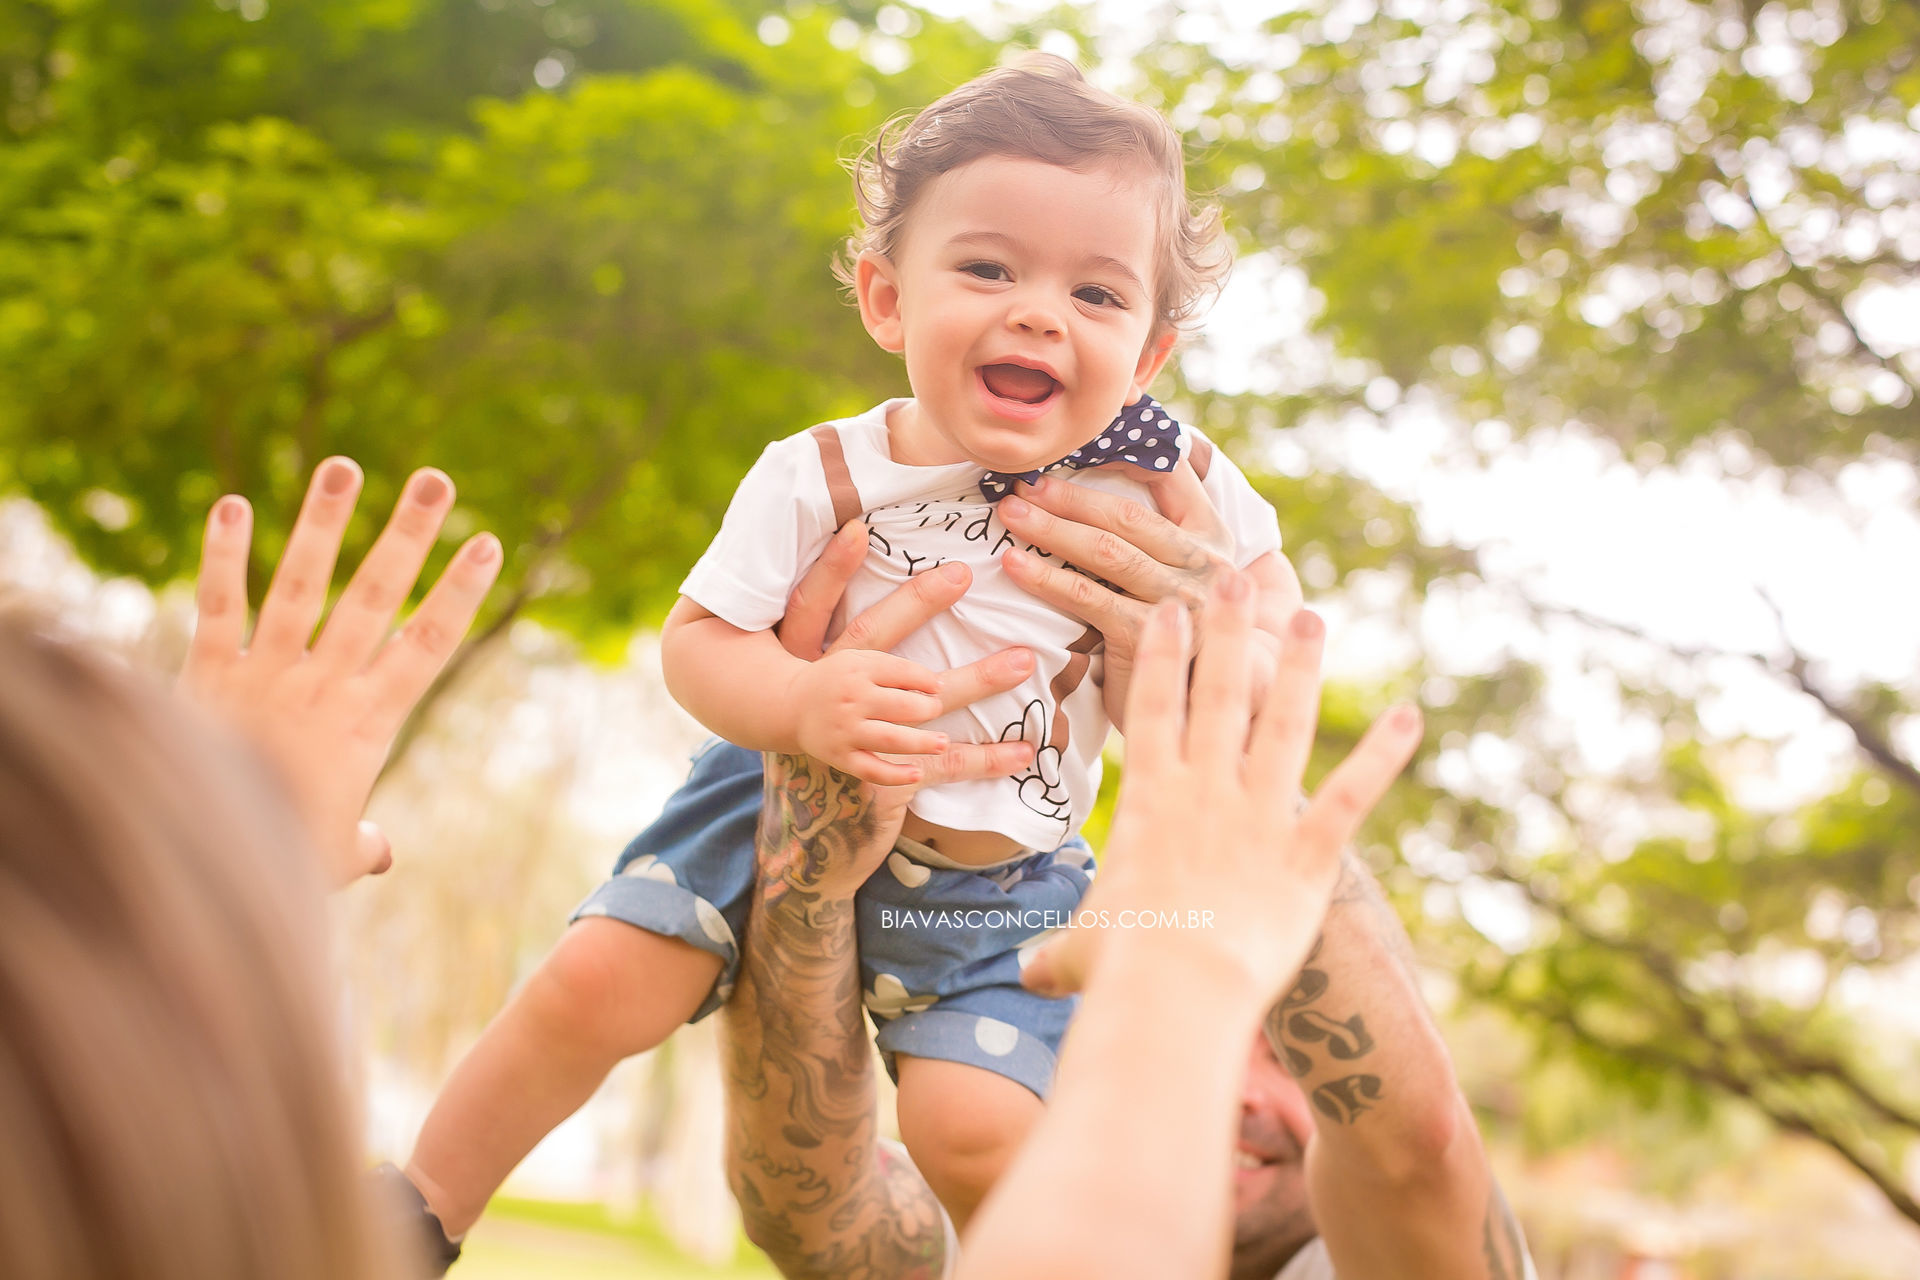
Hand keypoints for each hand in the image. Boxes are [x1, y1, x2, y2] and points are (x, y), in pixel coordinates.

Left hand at [179, 458, 501, 885]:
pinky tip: (235, 504)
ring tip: (344, 465)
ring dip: (324, 522)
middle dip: (409, 534)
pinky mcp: (207, 672)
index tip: (489, 542)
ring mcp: (264, 672)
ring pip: (301, 585)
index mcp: (368, 724)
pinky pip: (218, 605)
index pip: (428, 645)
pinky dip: (224, 555)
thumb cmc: (277, 861)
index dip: (460, 592)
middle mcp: (323, 686)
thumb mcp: (333, 860)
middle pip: (375, 597)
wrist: (197, 855)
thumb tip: (380, 850)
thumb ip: (363, 844)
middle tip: (436, 479)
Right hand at [762, 521, 1036, 895]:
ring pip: (908, 737)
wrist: (768, 710)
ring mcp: (850, 732)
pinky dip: (912, 772)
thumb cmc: (800, 655)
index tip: (963, 575)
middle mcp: (850, 694)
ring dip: (954, 735)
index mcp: (846, 655)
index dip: (920, 600)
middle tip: (1025, 662)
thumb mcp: (807, 616)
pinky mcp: (848, 761)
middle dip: (977, 680)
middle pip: (921, 692)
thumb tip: (856, 526)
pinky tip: (948, 767)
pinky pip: (885, 773)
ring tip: (1015, 743)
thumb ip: (831, 577)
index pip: (884, 628)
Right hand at [784, 646, 951, 787]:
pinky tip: (916, 774)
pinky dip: (895, 775)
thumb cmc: (836, 681)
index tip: (938, 689)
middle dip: (928, 709)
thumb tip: (937, 686)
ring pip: (890, 739)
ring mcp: (844, 731)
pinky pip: (871, 770)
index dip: (927, 681)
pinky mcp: (839, 757)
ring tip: (942, 743)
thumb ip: (893, 668)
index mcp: (856, 671)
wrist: (790, 706)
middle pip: (901, 706)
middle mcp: (850, 700)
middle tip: (937, 711)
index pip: (901, 672)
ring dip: (921, 743)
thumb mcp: (858, 661)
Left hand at [995, 465, 1300, 715]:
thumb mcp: (1184, 576)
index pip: (1173, 473)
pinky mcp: (1150, 637)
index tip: (1079, 438)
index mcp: (1211, 536)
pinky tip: (1015, 566)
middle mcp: (1204, 563)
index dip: (1127, 448)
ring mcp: (1180, 600)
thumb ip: (1161, 532)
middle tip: (1022, 483)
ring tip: (1010, 514)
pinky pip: (1088, 598)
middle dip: (1068, 496)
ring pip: (1105, 551)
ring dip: (1051, 529)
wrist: (1209, 706)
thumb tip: (1115, 468)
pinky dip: (1046, 578)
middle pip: (1125, 515)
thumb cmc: (1184, 634)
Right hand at [1020, 570, 1421, 1003]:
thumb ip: (1058, 957)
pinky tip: (1410, 718)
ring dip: (1300, 669)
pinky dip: (1383, 757)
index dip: (1163, 653)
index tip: (1171, 607)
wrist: (1179, 988)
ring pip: (1283, 725)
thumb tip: (1030, 976)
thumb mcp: (1079, 956)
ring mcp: (1260, 816)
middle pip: (1218, 694)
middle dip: (1227, 632)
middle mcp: (1206, 792)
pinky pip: (1351, 796)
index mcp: (1148, 800)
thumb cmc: (1120, 970)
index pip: (1154, 708)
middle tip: (1236, 581)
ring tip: (1311, 618)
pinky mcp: (1308, 854)